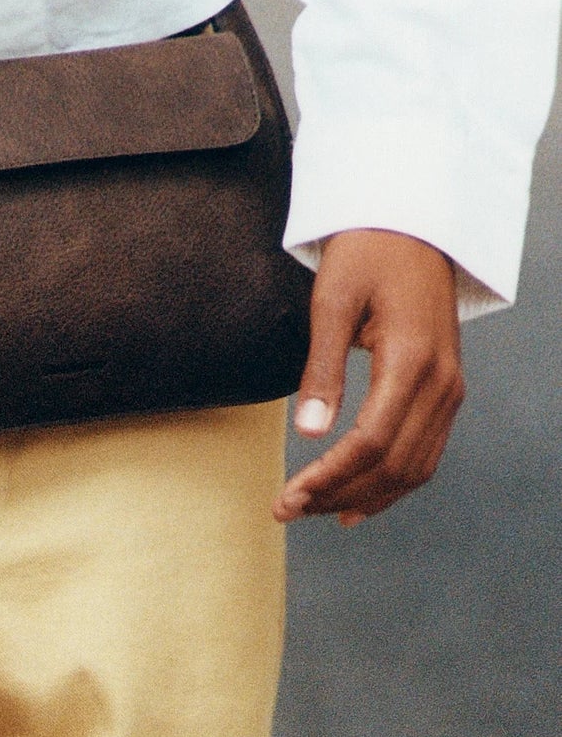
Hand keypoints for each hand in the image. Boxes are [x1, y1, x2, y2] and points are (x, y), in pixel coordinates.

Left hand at [273, 229, 463, 526]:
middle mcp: (441, 382)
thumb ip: (322, 369)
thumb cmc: (367, 254)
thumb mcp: (332, 303)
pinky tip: (354, 505)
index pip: (371, 442)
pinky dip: (391, 486)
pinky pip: (424, 454)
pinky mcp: (446, 392)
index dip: (329, 478)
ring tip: (311, 511)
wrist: (412, 226)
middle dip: (337, 495)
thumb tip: (310, 432)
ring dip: (362, 498)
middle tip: (285, 511)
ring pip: (412, 469)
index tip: (287, 497)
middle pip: (392, 465)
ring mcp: (450, 390)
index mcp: (411, 360)